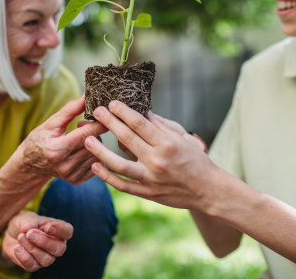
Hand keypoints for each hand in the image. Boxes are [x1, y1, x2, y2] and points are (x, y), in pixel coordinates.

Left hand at [0, 211, 72, 271]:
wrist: (12, 234)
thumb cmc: (25, 224)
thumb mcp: (26, 217)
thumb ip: (29, 221)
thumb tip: (29, 228)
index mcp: (59, 230)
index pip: (67, 231)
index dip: (60, 230)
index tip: (47, 227)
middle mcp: (56, 245)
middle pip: (59, 249)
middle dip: (44, 241)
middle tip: (30, 233)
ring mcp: (47, 257)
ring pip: (46, 259)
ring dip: (32, 249)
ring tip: (20, 237)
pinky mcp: (35, 265)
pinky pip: (33, 266)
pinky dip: (24, 257)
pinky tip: (17, 247)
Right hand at [21, 97, 107, 184]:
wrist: (30, 164)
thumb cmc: (40, 139)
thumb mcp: (51, 123)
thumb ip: (70, 110)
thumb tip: (87, 97)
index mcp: (57, 150)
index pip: (86, 134)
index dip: (98, 122)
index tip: (106, 114)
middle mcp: (65, 165)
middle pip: (94, 144)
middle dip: (95, 131)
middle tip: (84, 125)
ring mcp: (71, 175)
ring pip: (97, 154)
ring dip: (95, 143)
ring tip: (82, 137)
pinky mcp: (77, 180)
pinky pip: (96, 165)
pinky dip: (94, 155)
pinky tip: (84, 149)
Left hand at [84, 101, 217, 210]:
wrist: (208, 190)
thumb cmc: (197, 161)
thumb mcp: (182, 139)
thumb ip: (160, 126)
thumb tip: (142, 111)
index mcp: (167, 144)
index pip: (140, 123)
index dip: (123, 111)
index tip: (112, 103)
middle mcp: (157, 161)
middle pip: (127, 138)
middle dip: (109, 122)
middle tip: (96, 112)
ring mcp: (150, 179)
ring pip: (118, 164)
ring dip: (100, 151)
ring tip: (87, 139)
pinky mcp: (147, 193)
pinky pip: (122, 186)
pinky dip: (107, 176)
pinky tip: (95, 166)